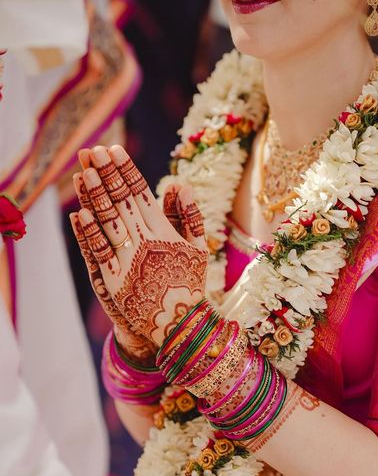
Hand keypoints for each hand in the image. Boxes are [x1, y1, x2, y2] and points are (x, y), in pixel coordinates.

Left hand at [70, 145, 207, 346]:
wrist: (180, 325)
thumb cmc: (190, 284)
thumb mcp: (198, 248)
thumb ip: (189, 215)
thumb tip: (180, 184)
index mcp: (164, 232)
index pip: (140, 193)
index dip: (125, 170)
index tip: (114, 150)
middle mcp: (145, 242)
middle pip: (121, 201)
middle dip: (106, 173)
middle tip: (92, 150)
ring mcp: (128, 261)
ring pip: (108, 221)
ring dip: (95, 194)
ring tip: (84, 170)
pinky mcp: (114, 280)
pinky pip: (99, 252)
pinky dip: (89, 232)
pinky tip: (80, 212)